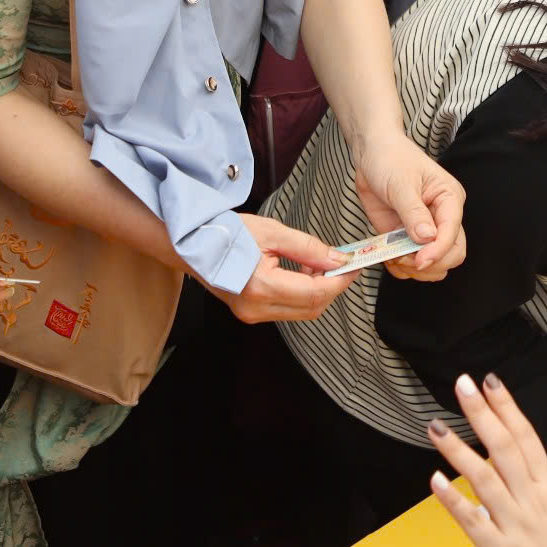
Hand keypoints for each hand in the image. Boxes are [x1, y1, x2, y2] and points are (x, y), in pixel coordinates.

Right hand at [214, 214, 354, 322]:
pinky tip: (303, 274)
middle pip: (312, 307)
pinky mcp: (251, 314)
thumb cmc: (227, 232)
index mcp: (260, 286)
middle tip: (342, 263)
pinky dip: (303, 294)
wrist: (192, 243)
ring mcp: (252, 314)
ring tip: (319, 265)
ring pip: (302, 312)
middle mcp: (256, 308)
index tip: (354, 266)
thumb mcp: (273, 231)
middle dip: (332, 286)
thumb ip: (309, 248)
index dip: (340, 281)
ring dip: (319, 291)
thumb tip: (338, 260)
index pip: (314, 293)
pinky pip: (288, 310)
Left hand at [351, 133, 466, 279]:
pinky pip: (411, 264)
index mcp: (450, 199)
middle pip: (452, 254)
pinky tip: (388, 258)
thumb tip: (427, 238)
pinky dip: (401, 269)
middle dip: (430, 263)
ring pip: (435, 265)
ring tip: (394, 258)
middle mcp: (442, 217)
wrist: (372, 154)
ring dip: (415, 270)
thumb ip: (414, 212)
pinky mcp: (407, 237)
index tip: (419, 261)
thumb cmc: (391, 159)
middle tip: (404, 258)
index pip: (453, 234)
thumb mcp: (401, 184)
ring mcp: (425, 230)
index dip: (438, 251)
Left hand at [428, 374, 546, 546]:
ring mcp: (516, 525)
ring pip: (484, 477)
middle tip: (462, 384)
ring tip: (436, 426)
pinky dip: (453, 500)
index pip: (528, 438)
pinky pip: (473, 521)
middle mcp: (533, 502)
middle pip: (506, 447)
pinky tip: (435, 480)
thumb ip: (543, 498)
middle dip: (482, 413)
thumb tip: (524, 482)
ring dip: (458, 450)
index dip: (508, 408)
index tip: (491, 383)